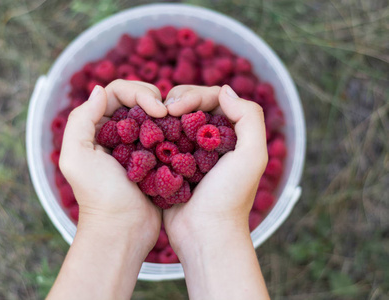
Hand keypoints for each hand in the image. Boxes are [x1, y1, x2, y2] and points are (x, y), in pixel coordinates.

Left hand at [59, 79, 165, 252]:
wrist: (123, 230)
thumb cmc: (99, 196)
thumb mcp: (77, 157)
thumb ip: (81, 120)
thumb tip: (99, 89)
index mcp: (95, 128)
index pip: (117, 93)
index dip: (138, 93)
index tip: (157, 109)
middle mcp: (115, 133)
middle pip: (137, 100)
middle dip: (153, 99)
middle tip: (168, 112)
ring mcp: (137, 146)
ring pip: (153, 115)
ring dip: (165, 114)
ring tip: (176, 122)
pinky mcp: (154, 159)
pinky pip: (165, 135)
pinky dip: (172, 131)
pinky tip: (180, 134)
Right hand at [162, 85, 269, 298]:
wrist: (204, 234)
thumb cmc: (229, 197)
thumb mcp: (252, 156)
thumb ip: (249, 118)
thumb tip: (225, 90)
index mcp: (232, 135)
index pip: (213, 100)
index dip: (194, 95)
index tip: (176, 106)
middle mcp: (211, 140)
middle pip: (192, 106)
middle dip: (176, 101)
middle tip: (161, 110)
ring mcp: (189, 152)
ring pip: (174, 120)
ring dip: (162, 115)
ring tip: (151, 118)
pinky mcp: (171, 165)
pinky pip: (161, 140)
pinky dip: (154, 133)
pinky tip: (145, 131)